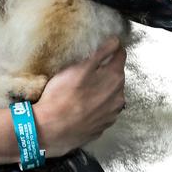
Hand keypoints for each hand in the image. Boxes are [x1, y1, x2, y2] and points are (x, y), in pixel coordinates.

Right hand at [33, 36, 125, 157]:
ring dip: (102, 88)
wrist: (51, 130)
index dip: (112, 48)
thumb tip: (115, 41)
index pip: (120, 55)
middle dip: (106, 69)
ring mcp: (111, 114)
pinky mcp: (101, 126)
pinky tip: (82, 104)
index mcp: (114, 79)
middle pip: (116, 75)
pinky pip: (103, 110)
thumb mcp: (78, 67)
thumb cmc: (62, 97)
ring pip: (111, 94)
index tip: (103, 46)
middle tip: (87, 67)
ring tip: (82, 87)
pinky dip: (96, 105)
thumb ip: (100, 52)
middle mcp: (118, 97)